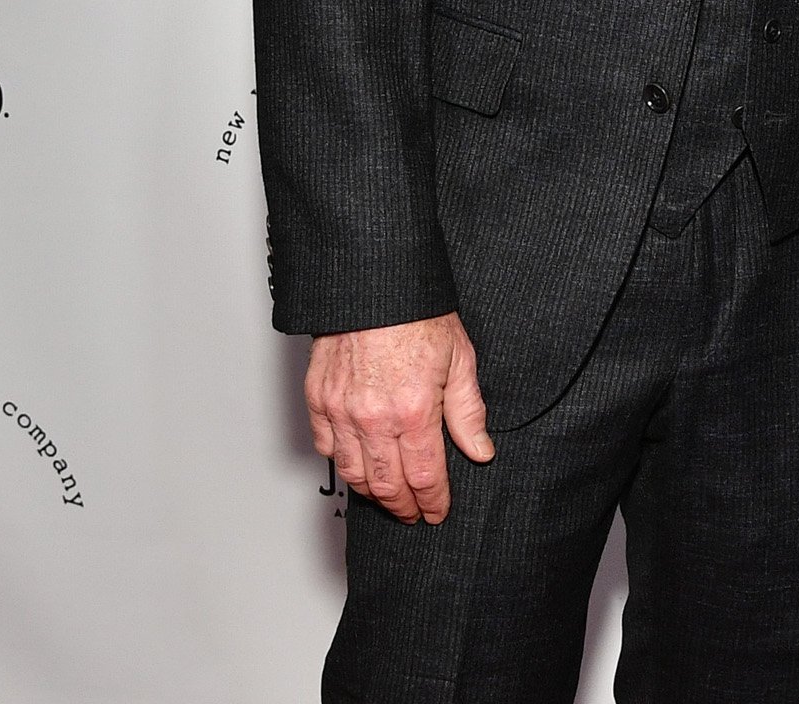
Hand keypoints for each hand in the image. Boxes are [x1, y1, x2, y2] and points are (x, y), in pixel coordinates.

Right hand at [306, 313, 494, 523]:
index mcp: (413, 410)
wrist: (374, 284)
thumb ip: (468, 412)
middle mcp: (373, 417)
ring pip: (353, 474)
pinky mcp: (318, 399)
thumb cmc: (417, 314)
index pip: (424, 477)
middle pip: (386, 485)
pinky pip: (326, 447)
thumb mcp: (460, 359)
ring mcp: (341, 410)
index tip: (437, 512)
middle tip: (414, 514)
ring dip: (373, 493)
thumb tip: (480, 451)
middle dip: (403, 507)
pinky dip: (341, 463)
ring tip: (389, 498)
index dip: (433, 501)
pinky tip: (357, 465)